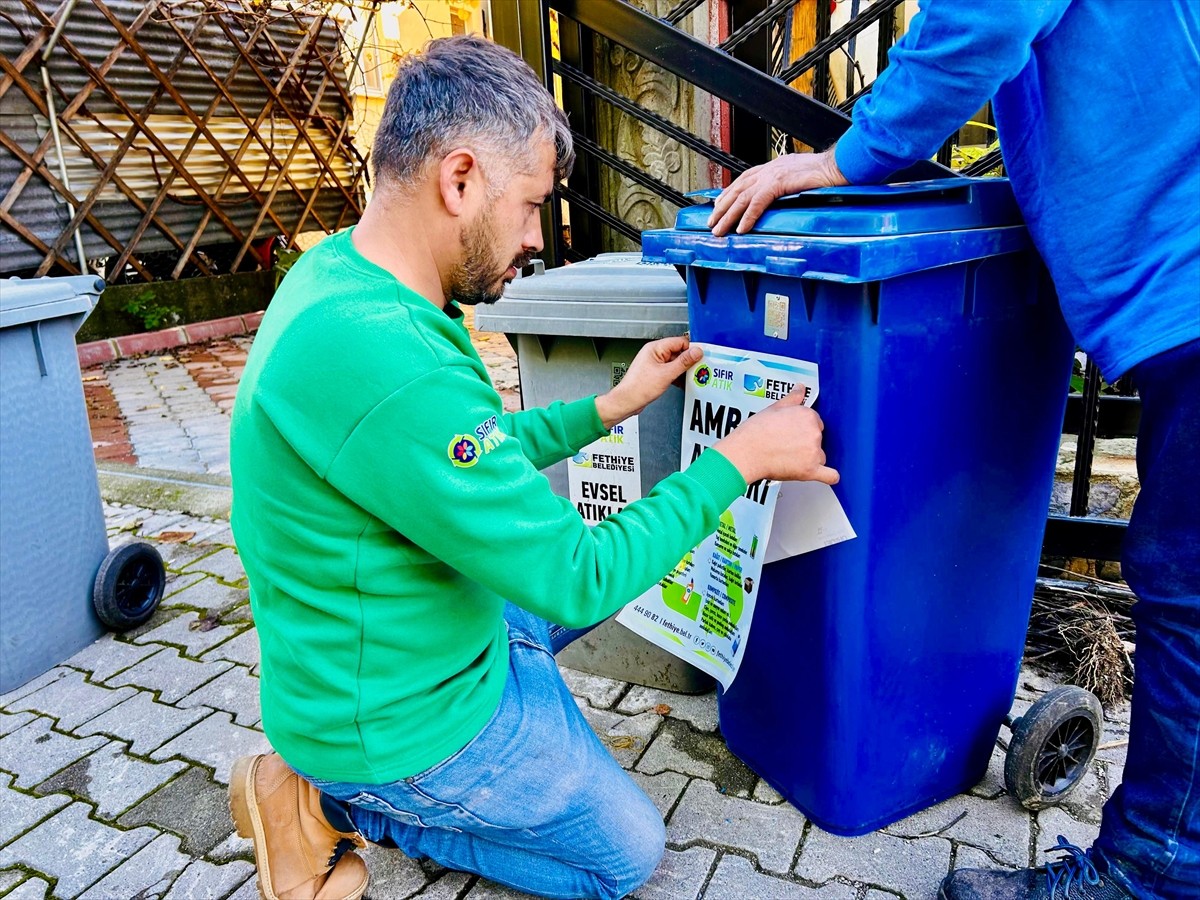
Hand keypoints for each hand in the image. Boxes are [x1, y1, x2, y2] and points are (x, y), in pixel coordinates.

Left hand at [595, 336, 701, 428]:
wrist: (627, 401)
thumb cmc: (639, 388)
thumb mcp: (666, 374)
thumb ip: (683, 362)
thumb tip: (696, 352)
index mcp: (655, 348)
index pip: (679, 342)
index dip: (691, 349)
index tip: (701, 357)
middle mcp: (654, 353)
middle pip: (678, 352)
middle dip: (688, 361)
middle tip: (698, 368)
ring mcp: (655, 363)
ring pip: (675, 362)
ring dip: (683, 370)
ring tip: (690, 377)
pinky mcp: (655, 373)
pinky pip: (670, 371)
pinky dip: (677, 376)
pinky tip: (682, 383)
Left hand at [708, 148, 847, 235]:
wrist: (840, 166)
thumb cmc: (826, 174)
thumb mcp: (799, 179)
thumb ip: (785, 186)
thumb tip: (778, 200)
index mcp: (773, 166)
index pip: (743, 180)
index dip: (728, 194)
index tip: (718, 207)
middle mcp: (769, 168)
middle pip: (737, 189)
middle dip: (722, 207)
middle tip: (711, 223)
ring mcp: (774, 174)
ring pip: (743, 197)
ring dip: (729, 215)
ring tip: (719, 230)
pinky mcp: (780, 182)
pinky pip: (758, 202)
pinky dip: (748, 216)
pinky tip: (741, 228)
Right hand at [713, 389, 838, 484]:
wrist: (745, 453)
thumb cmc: (755, 433)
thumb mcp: (774, 408)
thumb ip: (792, 398)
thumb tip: (800, 388)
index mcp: (807, 415)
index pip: (814, 422)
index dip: (802, 428)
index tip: (793, 433)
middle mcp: (814, 432)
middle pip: (818, 438)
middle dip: (806, 442)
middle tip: (787, 445)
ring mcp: (814, 452)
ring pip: (820, 456)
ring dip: (810, 458)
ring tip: (789, 459)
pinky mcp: (811, 470)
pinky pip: (829, 475)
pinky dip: (829, 476)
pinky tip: (827, 476)